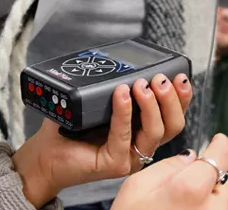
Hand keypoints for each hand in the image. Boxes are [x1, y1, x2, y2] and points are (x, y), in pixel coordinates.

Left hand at [12, 74, 192, 206]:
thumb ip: (119, 87)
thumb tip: (131, 63)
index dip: (182, 96)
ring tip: (141, 85)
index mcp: (143, 129)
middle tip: (160, 79)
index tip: (180, 75)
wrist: (45, 153)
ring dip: (151, 105)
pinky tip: (120, 95)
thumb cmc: (71, 128)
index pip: (173, 114)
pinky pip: (124, 135)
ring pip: (156, 132)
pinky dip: (124, 112)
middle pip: (173, 125)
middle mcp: (141, 144)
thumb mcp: (101, 100)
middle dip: (172, 99)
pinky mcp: (114, 164)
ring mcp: (131, 157)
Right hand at [110, 134, 227, 209]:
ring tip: (183, 200)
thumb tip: (189, 157)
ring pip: (222, 203)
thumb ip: (168, 166)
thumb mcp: (137, 186)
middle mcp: (209, 209)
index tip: (219, 140)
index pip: (221, 157)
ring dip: (210, 195)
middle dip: (214, 174)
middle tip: (191, 175)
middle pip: (226, 181)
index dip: (222, 145)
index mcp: (190, 189)